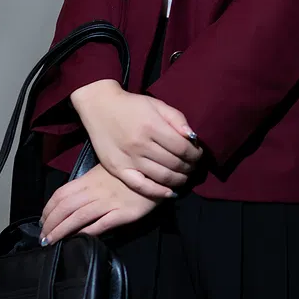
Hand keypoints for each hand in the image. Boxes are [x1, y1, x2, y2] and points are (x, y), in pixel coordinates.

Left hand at [40, 166, 159, 241]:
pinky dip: (86, 232)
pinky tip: (77, 240)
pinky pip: (101, 224)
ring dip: (61, 231)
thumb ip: (87, 186)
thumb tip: (68, 202)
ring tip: (52, 242)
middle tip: (43, 238)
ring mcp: (109, 202)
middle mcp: (95, 191)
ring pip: (78, 217)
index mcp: (89, 180)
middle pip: (65, 207)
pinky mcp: (124, 214)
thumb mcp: (104, 173)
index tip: (42, 222)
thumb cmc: (129, 174)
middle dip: (50, 224)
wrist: (157, 174)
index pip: (61, 194)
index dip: (47, 210)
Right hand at [69, 78, 201, 199]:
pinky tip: (169, 193)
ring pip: (162, 177)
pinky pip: (141, 186)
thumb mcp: (156, 104)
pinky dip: (158, 192)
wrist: (99, 106)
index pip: (183, 148)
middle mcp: (140, 144)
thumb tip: (193, 138)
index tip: (198, 154)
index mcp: (152, 126)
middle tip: (193, 167)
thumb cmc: (131, 105)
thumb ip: (177, 119)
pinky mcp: (118, 169)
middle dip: (190, 167)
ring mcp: (129, 159)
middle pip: (175, 164)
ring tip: (184, 177)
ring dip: (179, 180)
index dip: (195, 154)